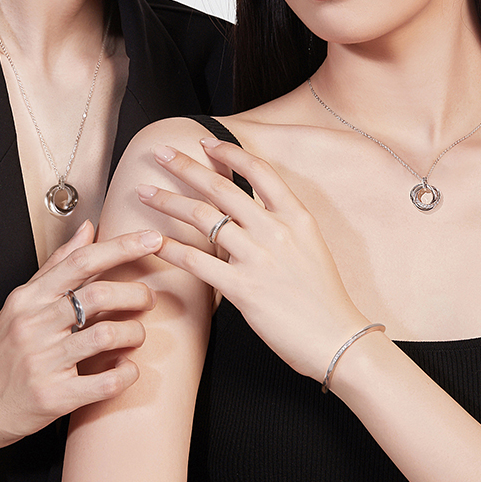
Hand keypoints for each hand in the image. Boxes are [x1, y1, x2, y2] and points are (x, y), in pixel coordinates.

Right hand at [0, 221, 161, 448]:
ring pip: (107, 336)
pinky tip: (126, 369)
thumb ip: (57, 266)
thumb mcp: (20, 304)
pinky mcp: (54, 397)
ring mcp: (44, 362)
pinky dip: (127, 373)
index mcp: (28, 299)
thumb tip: (87, 229)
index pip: (81, 261)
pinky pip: (106, 382)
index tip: (152, 240)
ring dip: (134, 333)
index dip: (122, 247)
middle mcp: (34, 326)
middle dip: (136, 293)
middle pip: (100, 294)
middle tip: (148, 299)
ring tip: (134, 336)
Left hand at [137, 140, 367, 380]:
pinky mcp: (243, 289)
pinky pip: (198, 262)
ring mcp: (259, 258)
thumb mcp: (311, 248)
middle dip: (185, 167)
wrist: (336, 338)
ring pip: (203, 218)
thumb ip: (281, 227)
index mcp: (297, 217)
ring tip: (144, 193)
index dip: (228, 153)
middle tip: (159, 153)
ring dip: (168, 202)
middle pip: (221, 188)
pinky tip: (153, 241)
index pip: (258, 171)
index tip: (205, 143)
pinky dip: (171, 249)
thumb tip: (247, 217)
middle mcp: (276, 230)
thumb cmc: (324, 298)